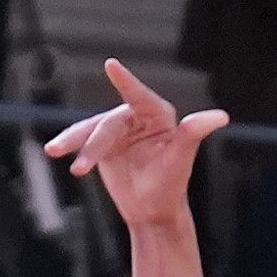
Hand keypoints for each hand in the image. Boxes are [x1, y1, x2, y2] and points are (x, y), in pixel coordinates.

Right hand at [35, 58, 228, 237]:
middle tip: (80, 169)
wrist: (152, 211)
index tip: (111, 65)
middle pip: (108, 124)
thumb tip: (222, 117)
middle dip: (93, 145)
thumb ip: (194, 133)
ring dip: (73, 142)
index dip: (126, 82)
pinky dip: (69, 144)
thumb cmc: (171, 186)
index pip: (139, 96)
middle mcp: (137, 118)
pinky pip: (82, 140)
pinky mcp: (103, 144)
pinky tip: (54, 150)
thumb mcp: (180, 159)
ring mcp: (118, 130)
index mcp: (158, 116)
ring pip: (91, 130)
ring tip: (55, 153)